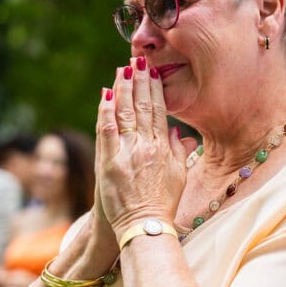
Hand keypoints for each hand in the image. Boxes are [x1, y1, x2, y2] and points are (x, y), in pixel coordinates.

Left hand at [97, 58, 195, 237]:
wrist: (144, 226)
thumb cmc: (162, 204)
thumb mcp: (179, 177)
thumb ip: (179, 152)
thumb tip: (178, 133)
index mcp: (163, 148)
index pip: (159, 111)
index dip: (154, 88)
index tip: (151, 72)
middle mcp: (146, 146)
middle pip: (142, 106)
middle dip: (139, 80)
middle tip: (137, 60)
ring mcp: (127, 152)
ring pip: (125, 113)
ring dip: (123, 88)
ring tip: (122, 69)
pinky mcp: (109, 162)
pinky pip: (107, 130)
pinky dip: (106, 110)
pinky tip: (105, 94)